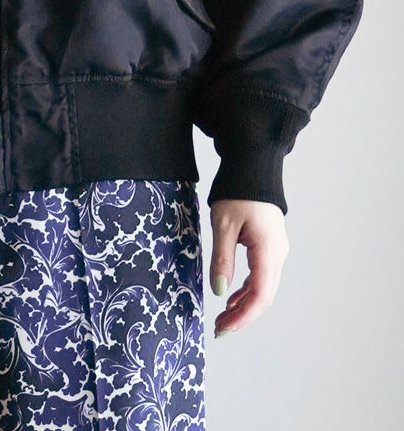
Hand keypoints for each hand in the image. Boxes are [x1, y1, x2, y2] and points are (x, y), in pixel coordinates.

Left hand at [208, 198, 289, 338]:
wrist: (252, 167)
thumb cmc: (237, 192)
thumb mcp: (223, 225)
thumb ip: (222, 259)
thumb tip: (220, 292)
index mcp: (268, 250)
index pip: (260, 294)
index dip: (243, 316)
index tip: (223, 327)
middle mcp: (278, 254)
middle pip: (264, 296)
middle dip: (243, 316)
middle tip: (219, 329)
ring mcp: (276, 251)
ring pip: (264, 288)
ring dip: (244, 305)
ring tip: (222, 318)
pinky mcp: (269, 247)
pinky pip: (261, 276)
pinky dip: (247, 291)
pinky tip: (231, 298)